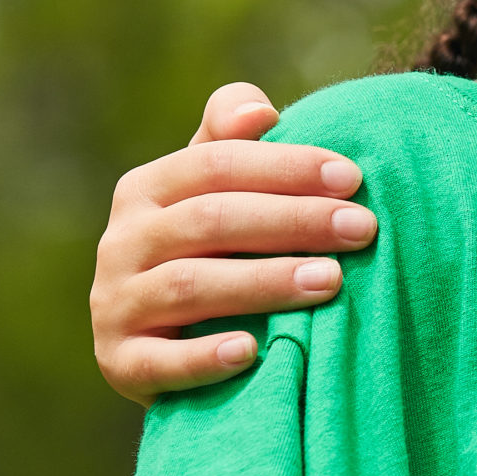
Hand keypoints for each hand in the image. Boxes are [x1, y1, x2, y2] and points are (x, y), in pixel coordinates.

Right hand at [90, 81, 377, 404]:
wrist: (162, 341)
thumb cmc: (211, 245)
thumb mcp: (214, 187)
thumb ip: (231, 137)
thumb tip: (260, 112)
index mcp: (145, 188)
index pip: (215, 163)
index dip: (285, 166)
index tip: (352, 178)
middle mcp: (121, 242)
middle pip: (210, 220)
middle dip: (292, 220)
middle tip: (361, 229)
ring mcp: (115, 305)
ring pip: (190, 286)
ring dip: (264, 282)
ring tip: (331, 280)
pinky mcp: (119, 364)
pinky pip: (158, 362)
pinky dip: (204, 357)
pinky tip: (252, 351)